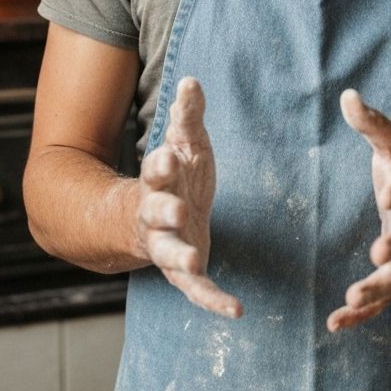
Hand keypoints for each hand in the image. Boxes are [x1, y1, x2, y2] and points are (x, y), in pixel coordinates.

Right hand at [138, 77, 241, 318]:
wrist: (153, 220)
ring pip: (168, 253)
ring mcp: (168, 246)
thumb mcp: (184, 143)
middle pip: (156, 212)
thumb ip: (187, 116)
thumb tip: (191, 80)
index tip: (169, 156)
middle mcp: (157, 215)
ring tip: (191, 260)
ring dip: (179, 256)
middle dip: (164, 210)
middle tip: (177, 209)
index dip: (161, 165)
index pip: (155, 169)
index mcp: (159, 180)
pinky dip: (214, 301)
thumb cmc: (175, 175)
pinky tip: (237, 311)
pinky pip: (197, 289)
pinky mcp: (185, 272)